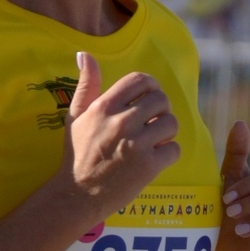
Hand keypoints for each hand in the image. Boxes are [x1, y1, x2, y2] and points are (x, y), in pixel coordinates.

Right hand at [55, 50, 180, 213]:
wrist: (77, 195)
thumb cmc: (77, 155)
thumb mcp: (75, 117)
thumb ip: (86, 85)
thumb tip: (85, 55)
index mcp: (105, 107)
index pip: (140, 80)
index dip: (150, 86)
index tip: (148, 98)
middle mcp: (121, 122)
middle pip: (160, 100)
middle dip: (161, 109)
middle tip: (153, 122)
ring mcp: (136, 145)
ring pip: (171, 123)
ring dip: (167, 131)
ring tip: (155, 140)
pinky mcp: (148, 167)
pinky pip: (174, 149)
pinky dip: (169, 154)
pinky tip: (156, 158)